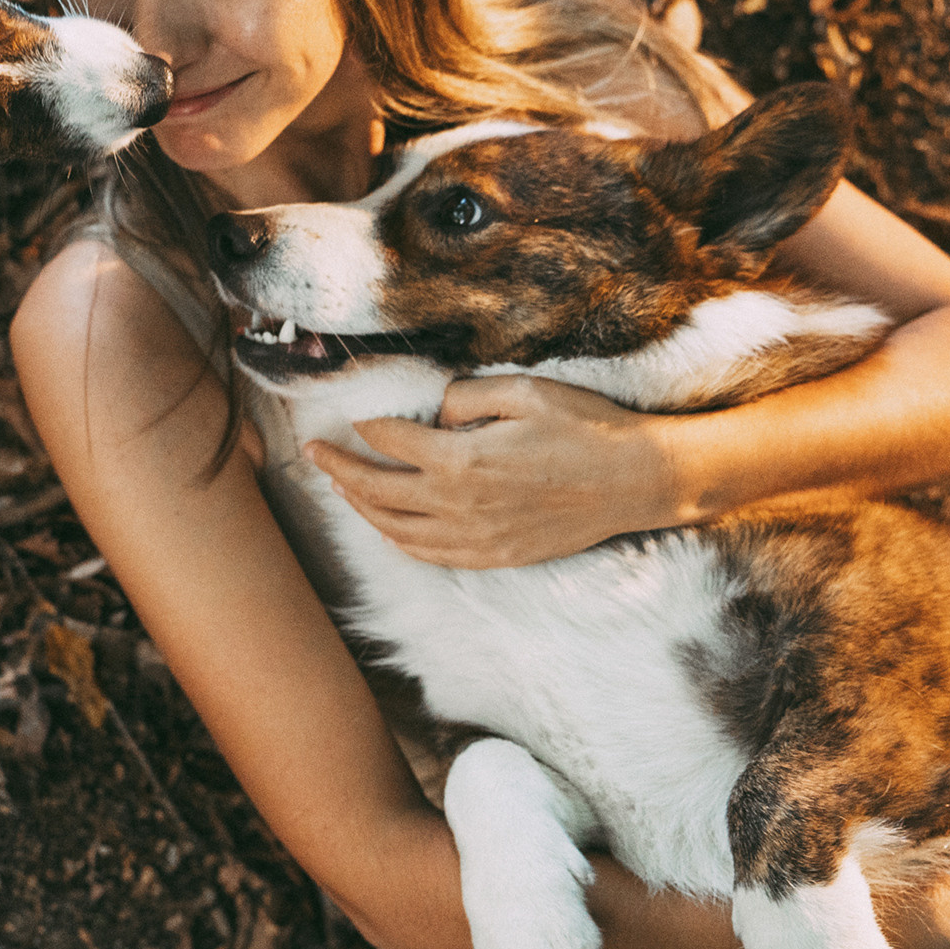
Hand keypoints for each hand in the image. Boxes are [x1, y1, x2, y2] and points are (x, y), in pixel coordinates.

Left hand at [303, 374, 689, 567]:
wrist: (636, 480)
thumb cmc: (585, 427)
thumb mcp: (523, 391)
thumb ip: (466, 396)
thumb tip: (432, 406)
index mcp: (461, 459)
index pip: (391, 441)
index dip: (364, 426)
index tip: (347, 415)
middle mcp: (459, 505)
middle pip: (378, 490)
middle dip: (339, 469)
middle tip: (313, 452)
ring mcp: (476, 538)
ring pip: (396, 529)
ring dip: (361, 508)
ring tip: (341, 487)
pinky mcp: (494, 557)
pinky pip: (430, 555)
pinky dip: (399, 540)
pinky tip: (388, 527)